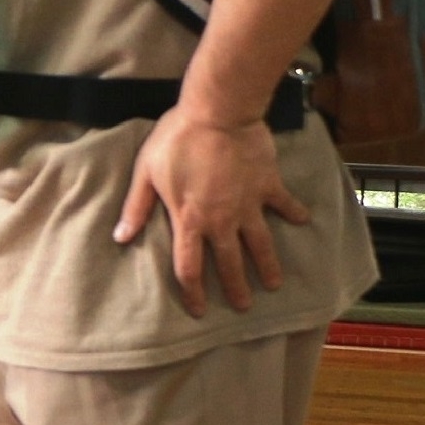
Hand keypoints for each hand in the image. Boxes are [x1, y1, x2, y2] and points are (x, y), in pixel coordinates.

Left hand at [116, 114, 306, 310]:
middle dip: (236, 288)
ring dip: (268, 265)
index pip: (189, 267)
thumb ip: (137, 207)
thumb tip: (121, 237)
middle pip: (229, 263)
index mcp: (190, 220)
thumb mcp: (146, 172)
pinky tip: (303, 221)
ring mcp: (249, 205)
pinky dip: (294, 212)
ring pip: (261, 243)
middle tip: (243, 307)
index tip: (199, 310)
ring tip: (274, 284)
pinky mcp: (269, 185)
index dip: (193, 292)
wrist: (219, 114)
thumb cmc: (177, 141)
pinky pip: (285, 203)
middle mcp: (222, 220)